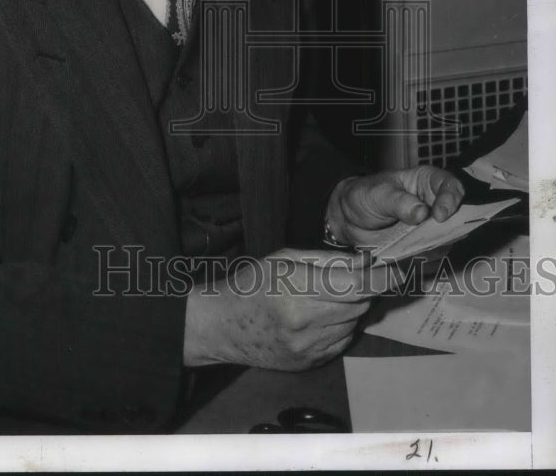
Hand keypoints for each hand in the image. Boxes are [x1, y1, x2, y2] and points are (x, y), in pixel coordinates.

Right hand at [183, 248, 378, 370]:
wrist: (222, 326)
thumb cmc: (251, 283)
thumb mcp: (284, 258)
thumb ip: (327, 260)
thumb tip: (366, 261)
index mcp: (298, 290)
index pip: (355, 286)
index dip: (382, 277)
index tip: (400, 269)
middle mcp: (306, 323)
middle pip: (359, 304)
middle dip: (362, 288)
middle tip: (350, 276)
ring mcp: (309, 348)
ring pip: (354, 324)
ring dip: (351, 308)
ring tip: (326, 297)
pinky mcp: (310, 364)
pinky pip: (342, 341)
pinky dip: (340, 326)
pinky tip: (319, 317)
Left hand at [327, 166, 464, 247]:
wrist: (350, 218)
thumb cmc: (365, 196)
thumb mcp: (377, 193)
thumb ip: (398, 201)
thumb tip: (422, 212)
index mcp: (426, 182)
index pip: (450, 186)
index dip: (450, 200)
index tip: (441, 216)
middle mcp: (434, 205)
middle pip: (457, 217)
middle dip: (450, 230)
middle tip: (434, 239)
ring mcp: (431, 228)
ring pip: (447, 240)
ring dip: (435, 248)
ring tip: (416, 251)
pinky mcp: (424, 247)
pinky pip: (432, 257)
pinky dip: (424, 261)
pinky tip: (410, 259)